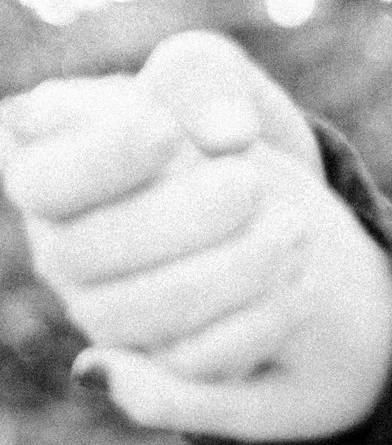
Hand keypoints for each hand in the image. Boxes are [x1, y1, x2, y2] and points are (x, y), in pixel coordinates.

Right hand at [0, 31, 391, 441]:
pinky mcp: (162, 364)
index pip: (40, 181)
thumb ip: (202, 75)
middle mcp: (62, 247)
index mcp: (46, 166)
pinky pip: (190, 369)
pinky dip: (251, 329)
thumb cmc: (221, 124)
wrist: (286, 205)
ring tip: (296, 233)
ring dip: (226, 276)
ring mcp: (105, 311)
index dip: (100, 161)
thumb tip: (224, 134)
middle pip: (83, 256)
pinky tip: (298, 290)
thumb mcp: (214, 76)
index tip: (168, 133)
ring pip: (136, 319)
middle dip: (179, 220)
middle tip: (254, 185)